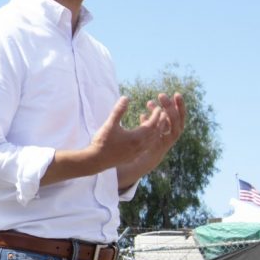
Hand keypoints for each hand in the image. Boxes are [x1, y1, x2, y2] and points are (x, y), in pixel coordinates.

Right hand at [41, 92, 184, 186]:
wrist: (93, 162)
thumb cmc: (100, 143)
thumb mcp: (108, 125)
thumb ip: (118, 110)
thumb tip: (126, 96)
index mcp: (137, 139)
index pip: (154, 124)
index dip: (159, 113)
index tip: (161, 103)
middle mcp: (140, 146)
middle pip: (157, 131)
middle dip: (162, 120)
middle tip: (166, 108)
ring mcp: (137, 152)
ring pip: (153, 139)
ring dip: (156, 128)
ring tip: (158, 118)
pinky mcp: (133, 154)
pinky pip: (146, 143)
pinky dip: (149, 135)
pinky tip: (146, 129)